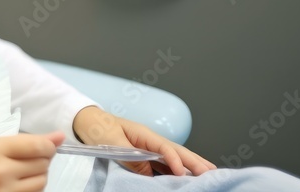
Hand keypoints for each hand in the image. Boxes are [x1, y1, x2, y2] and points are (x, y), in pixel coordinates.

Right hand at [0, 131, 64, 191]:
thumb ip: (27, 141)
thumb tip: (60, 137)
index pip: (38, 147)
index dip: (49, 146)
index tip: (46, 146)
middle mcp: (1, 171)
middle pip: (42, 165)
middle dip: (41, 160)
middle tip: (26, 159)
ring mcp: (4, 191)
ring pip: (42, 182)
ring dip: (38, 175)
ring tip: (21, 172)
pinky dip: (31, 187)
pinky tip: (17, 183)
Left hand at [72, 106, 216, 176]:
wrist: (87, 122)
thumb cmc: (98, 127)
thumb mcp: (110, 141)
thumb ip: (130, 156)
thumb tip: (148, 173)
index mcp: (143, 133)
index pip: (164, 147)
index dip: (175, 160)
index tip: (182, 172)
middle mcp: (150, 140)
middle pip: (176, 151)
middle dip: (194, 161)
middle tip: (212, 172)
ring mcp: (149, 148)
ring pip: (174, 157)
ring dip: (190, 165)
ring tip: (209, 173)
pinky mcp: (145, 155)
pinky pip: (164, 163)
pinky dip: (177, 170)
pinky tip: (186, 176)